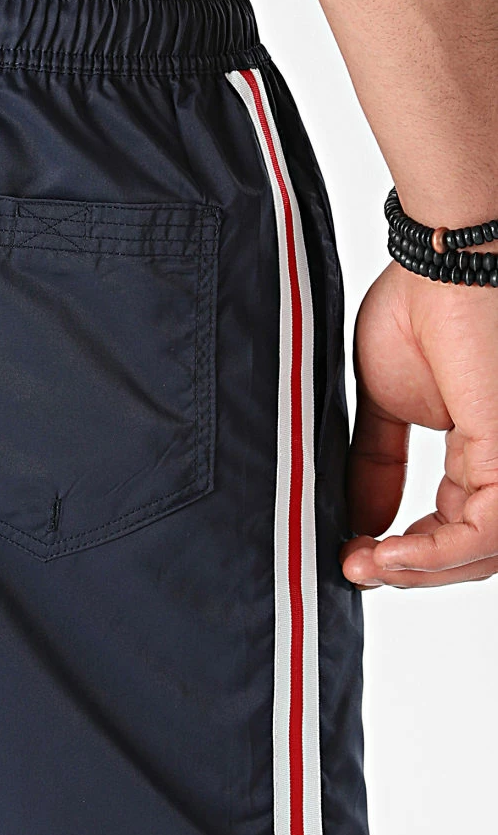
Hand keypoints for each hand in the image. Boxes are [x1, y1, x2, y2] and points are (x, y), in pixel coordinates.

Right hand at [341, 261, 497, 587]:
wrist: (441, 264)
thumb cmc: (422, 307)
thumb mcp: (385, 404)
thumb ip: (375, 466)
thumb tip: (359, 522)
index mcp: (482, 450)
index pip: (454, 528)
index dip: (405, 553)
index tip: (351, 555)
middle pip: (470, 550)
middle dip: (410, 570)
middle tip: (354, 567)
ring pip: (481, 552)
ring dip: (417, 570)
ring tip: (363, 563)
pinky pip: (482, 532)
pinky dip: (431, 554)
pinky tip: (383, 552)